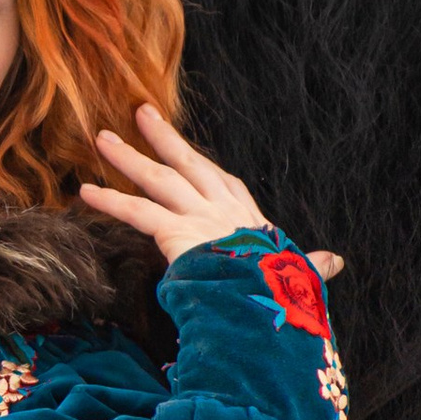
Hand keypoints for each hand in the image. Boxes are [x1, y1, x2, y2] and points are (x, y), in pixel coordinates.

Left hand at [79, 102, 343, 282]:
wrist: (270, 307)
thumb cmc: (285, 294)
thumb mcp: (301, 274)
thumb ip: (313, 264)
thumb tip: (336, 261)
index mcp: (251, 221)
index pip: (226, 185)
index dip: (207, 170)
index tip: (192, 154)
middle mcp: (224, 210)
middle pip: (190, 164)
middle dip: (165, 138)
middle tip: (142, 113)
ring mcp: (200, 217)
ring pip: (158, 179)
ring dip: (128, 157)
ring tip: (102, 139)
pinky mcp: (177, 232)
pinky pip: (136, 211)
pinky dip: (110, 200)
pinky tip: (85, 191)